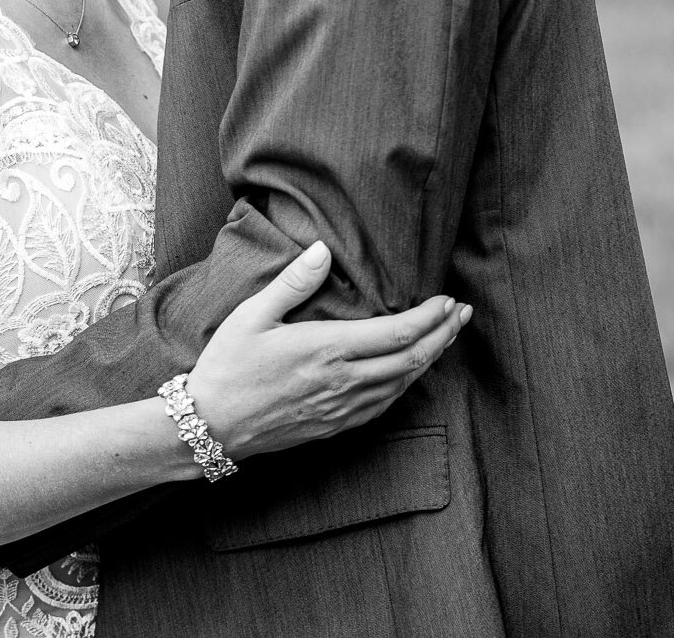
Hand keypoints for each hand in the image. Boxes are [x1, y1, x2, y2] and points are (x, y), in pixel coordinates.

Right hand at [185, 242, 468, 460]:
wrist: (212, 424)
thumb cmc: (228, 365)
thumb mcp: (252, 315)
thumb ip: (292, 282)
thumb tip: (323, 250)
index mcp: (327, 349)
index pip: (398, 333)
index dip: (430, 317)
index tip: (447, 300)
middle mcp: (343, 381)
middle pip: (411, 359)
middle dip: (443, 335)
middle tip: (461, 315)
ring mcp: (342, 407)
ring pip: (403, 384)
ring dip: (430, 359)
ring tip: (445, 338)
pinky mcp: (335, 424)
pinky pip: (384, 405)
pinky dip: (407, 384)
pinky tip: (410, 373)